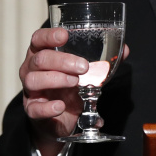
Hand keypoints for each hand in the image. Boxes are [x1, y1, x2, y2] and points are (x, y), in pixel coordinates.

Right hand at [19, 27, 129, 155]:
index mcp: (43, 54)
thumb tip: (124, 50)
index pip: (39, 39)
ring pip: (33, 80)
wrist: (59, 119)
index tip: (64, 35)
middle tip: (83, 66)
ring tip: (75, 82)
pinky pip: (34, 108)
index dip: (49, 36)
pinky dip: (48, 107)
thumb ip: (102, 61)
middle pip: (40, 59)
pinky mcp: (33, 110)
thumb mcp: (86, 73)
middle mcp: (32, 69)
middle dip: (62, 61)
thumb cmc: (69, 88)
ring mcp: (30, 90)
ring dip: (56, 79)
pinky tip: (60, 106)